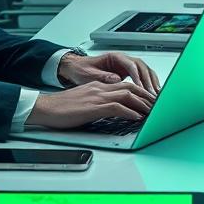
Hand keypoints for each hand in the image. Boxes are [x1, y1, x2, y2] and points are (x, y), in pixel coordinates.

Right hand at [27, 81, 155, 129]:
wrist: (45, 108)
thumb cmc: (62, 108)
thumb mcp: (84, 101)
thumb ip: (98, 102)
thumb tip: (113, 110)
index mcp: (98, 86)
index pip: (125, 85)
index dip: (140, 92)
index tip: (150, 100)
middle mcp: (100, 88)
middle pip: (130, 88)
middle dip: (146, 97)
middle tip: (158, 105)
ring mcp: (97, 96)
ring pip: (127, 95)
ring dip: (142, 104)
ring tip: (153, 112)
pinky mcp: (93, 107)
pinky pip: (116, 107)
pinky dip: (129, 112)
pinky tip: (137, 117)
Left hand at [57, 51, 160, 95]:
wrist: (76, 68)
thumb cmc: (81, 69)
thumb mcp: (89, 74)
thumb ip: (103, 76)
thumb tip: (116, 79)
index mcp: (114, 57)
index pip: (131, 65)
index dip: (137, 76)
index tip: (141, 87)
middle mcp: (122, 60)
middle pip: (141, 67)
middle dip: (148, 80)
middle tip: (152, 93)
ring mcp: (126, 66)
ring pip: (144, 71)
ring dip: (151, 82)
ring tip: (156, 95)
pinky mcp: (127, 73)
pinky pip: (142, 77)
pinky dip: (148, 84)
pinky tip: (152, 93)